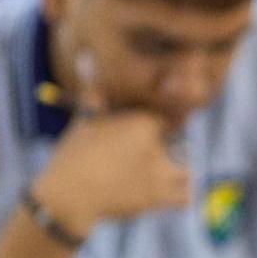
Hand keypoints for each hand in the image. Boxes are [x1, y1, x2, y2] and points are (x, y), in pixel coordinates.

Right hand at [31, 52, 190, 236]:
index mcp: (141, 122)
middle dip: (169, 151)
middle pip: (179, 144)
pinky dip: (182, 196)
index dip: (165, 126)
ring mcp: (159, 172)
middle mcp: (155, 145)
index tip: (159, 134)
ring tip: (161, 177)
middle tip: (147, 160)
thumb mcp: (84, 119)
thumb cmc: (74, 155)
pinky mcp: (158, 197)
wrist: (69, 194)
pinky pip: (185, 196)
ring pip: (187, 169)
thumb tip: (87, 59)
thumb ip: (94, 92)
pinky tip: (170, 194)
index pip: (171, 118)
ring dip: (178, 173)